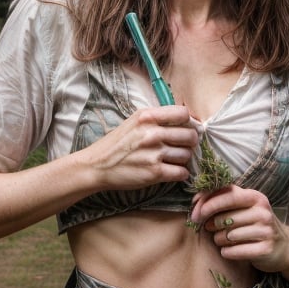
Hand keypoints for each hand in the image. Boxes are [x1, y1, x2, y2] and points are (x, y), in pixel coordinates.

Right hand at [83, 105, 198, 191]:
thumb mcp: (135, 121)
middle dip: (189, 141)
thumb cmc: (117, 143)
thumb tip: (187, 120)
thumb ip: (158, 118)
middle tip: (182, 145)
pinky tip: (171, 171)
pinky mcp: (154, 173)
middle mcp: (152, 133)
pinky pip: (182, 172)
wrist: (97, 165)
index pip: (183, 114)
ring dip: (183, 159)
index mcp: (148, 116)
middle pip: (190, 135)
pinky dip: (180, 173)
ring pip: (187, 154)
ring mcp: (154, 153)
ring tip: (172, 159)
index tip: (187, 127)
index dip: (189, 121)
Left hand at [190, 185, 288, 272]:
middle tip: (210, 228)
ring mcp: (266, 230)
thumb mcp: (245, 207)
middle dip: (212, 225)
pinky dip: (227, 252)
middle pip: (225, 217)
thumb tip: (196, 199)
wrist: (285, 247)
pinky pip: (235, 251)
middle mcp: (262, 211)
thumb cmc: (256, 224)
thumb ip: (223, 199)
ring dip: (219, 240)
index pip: (227, 195)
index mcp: (255, 197)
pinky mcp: (265, 249)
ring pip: (228, 235)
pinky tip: (228, 251)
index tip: (195, 212)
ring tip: (223, 240)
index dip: (208, 203)